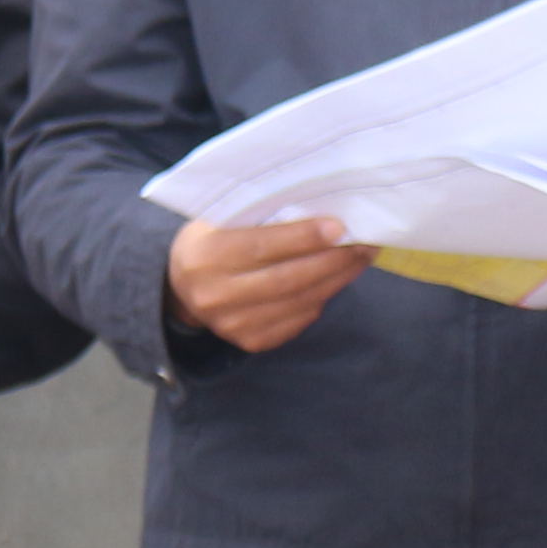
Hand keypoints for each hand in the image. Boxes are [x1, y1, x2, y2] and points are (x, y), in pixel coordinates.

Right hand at [169, 215, 376, 352]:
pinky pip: (298, 319)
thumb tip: (320, 206)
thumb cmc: (212, 240)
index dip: (302, 238)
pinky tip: (339, 278)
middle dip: (332, 260)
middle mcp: (215, 296)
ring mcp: (232, 324)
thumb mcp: (220, 219)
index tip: (339, 227)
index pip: (261, 246)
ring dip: (337, 279)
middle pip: (287, 279)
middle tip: (363, 241)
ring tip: (360, 256)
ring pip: (299, 301)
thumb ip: (258, 215)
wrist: (183, 287)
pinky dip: (323, 297)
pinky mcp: (251, 341)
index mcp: (204, 256)